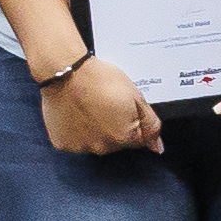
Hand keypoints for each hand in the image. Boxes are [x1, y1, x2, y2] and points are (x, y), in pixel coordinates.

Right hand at [35, 54, 165, 156]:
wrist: (65, 72)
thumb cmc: (99, 79)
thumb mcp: (135, 96)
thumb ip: (150, 123)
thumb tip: (157, 147)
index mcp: (125, 136)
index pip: (140, 139)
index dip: (134, 121)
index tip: (124, 107)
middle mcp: (103, 147)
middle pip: (118, 143)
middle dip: (116, 126)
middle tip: (106, 104)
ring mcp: (82, 147)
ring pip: (97, 143)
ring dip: (97, 131)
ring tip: (90, 107)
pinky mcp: (63, 144)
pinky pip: (77, 141)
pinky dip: (78, 131)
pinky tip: (77, 114)